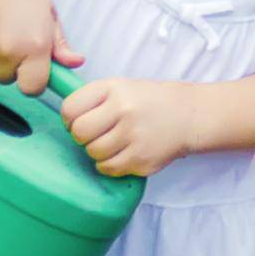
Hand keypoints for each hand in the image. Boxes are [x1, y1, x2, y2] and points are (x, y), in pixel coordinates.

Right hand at [0, 0, 83, 95]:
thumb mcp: (48, 13)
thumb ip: (60, 43)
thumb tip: (76, 63)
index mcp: (35, 46)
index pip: (32, 88)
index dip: (32, 81)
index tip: (31, 70)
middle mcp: (8, 51)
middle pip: (6, 79)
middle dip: (9, 65)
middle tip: (11, 37)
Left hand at [60, 77, 198, 177]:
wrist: (188, 116)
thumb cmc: (149, 102)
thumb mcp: (121, 87)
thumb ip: (92, 99)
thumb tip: (65, 120)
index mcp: (114, 88)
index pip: (70, 108)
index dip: (70, 118)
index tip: (80, 120)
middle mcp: (124, 110)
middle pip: (80, 133)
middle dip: (83, 137)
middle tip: (96, 134)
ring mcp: (134, 136)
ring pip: (93, 153)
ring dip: (98, 151)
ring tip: (113, 142)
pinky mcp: (141, 159)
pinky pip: (108, 168)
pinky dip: (109, 164)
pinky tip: (121, 153)